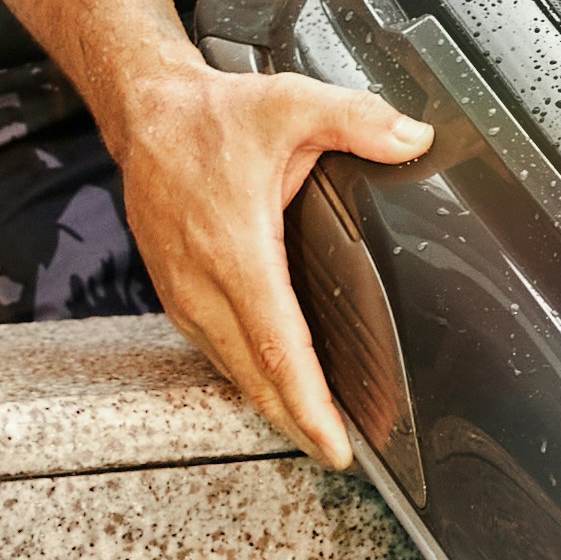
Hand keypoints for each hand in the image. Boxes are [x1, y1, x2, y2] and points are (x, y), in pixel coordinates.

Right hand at [115, 58, 434, 462]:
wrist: (145, 114)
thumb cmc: (214, 116)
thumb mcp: (293, 102)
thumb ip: (358, 120)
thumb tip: (415, 140)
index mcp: (237, 251)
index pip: (277, 349)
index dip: (309, 405)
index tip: (335, 446)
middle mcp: (204, 284)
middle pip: (255, 378)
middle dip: (299, 424)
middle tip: (341, 456)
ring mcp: (184, 295)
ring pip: (233, 371)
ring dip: (274, 407)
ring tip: (317, 434)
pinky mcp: (175, 296)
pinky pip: (216, 352)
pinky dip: (249, 379)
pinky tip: (275, 389)